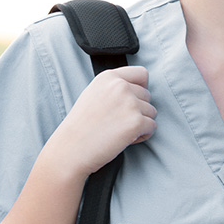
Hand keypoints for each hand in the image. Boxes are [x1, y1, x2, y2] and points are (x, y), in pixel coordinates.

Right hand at [42, 66, 156, 178]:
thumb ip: (115, 87)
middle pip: (148, 95)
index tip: (131, 100)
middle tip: (118, 122)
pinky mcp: (136, 122)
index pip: (141, 73)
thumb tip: (139, 89)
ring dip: (140, 123)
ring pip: (151, 112)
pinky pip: (152, 127)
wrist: (71, 149)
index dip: (140, 88)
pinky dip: (142, 136)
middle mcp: (121, 86)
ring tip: (119, 131)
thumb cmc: (81, 126)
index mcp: (109, 77)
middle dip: (138, 110)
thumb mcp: (93, 94)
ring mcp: (130, 103)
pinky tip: (124, 139)